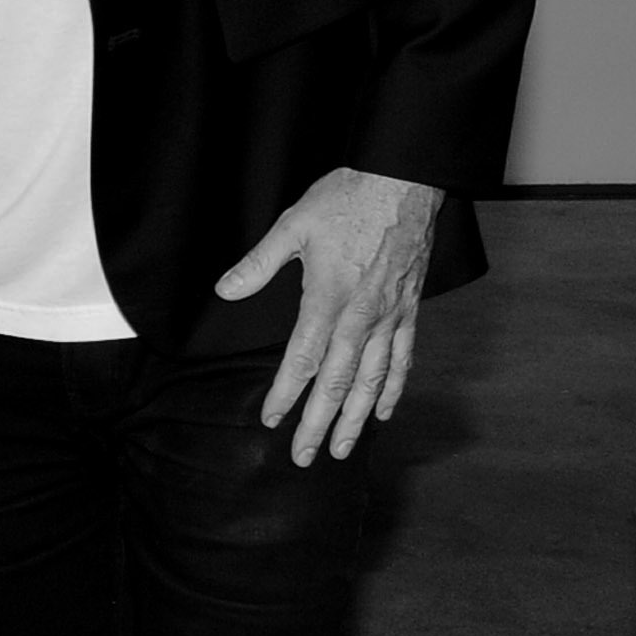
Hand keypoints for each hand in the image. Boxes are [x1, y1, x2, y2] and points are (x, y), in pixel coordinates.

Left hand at [214, 165, 443, 466]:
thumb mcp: (293, 225)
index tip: (270, 420)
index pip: (302, 360)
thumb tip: (225, 291)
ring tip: (343, 449)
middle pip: (337, 382)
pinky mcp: (410, 310)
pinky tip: (383, 411)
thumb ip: (258, 264)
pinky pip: (403, 358)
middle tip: (304, 456)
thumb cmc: (348, 199)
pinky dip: (393, 388)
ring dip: (356, 418)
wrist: (405, 179)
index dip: (285, 393)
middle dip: (319, 423)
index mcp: (328, 299)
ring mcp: (389, 317)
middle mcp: (361, 317)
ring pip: (372, 380)